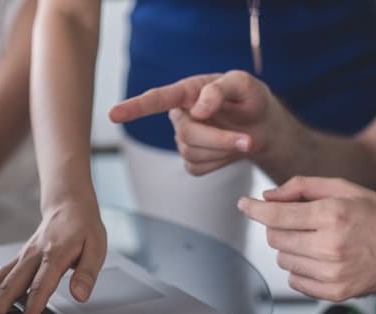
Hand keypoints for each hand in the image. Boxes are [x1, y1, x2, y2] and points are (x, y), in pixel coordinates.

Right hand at [0, 198, 106, 313]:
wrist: (69, 203)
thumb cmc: (84, 227)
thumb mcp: (97, 247)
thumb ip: (87, 273)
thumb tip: (80, 296)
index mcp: (55, 255)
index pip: (40, 287)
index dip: (32, 311)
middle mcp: (34, 256)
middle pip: (10, 286)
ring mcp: (24, 256)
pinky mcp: (19, 258)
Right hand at [109, 71, 279, 175]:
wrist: (262, 126)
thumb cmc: (250, 99)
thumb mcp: (243, 84)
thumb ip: (219, 90)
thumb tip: (198, 110)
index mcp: (187, 92)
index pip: (156, 100)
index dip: (134, 108)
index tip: (113, 114)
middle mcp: (180, 115)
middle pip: (186, 134)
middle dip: (219, 139)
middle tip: (248, 140)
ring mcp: (184, 140)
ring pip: (193, 153)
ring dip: (223, 150)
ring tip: (244, 139)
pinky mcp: (192, 160)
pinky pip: (198, 168)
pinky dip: (220, 162)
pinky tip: (228, 151)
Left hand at [238, 176, 375, 300]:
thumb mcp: (344, 188)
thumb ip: (301, 187)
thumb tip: (267, 197)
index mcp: (332, 215)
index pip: (276, 215)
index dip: (254, 209)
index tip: (243, 204)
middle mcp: (330, 246)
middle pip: (275, 238)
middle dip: (278, 227)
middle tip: (298, 222)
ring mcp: (332, 273)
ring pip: (282, 259)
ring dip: (290, 248)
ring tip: (316, 241)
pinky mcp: (334, 293)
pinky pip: (294, 280)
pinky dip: (300, 269)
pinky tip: (320, 259)